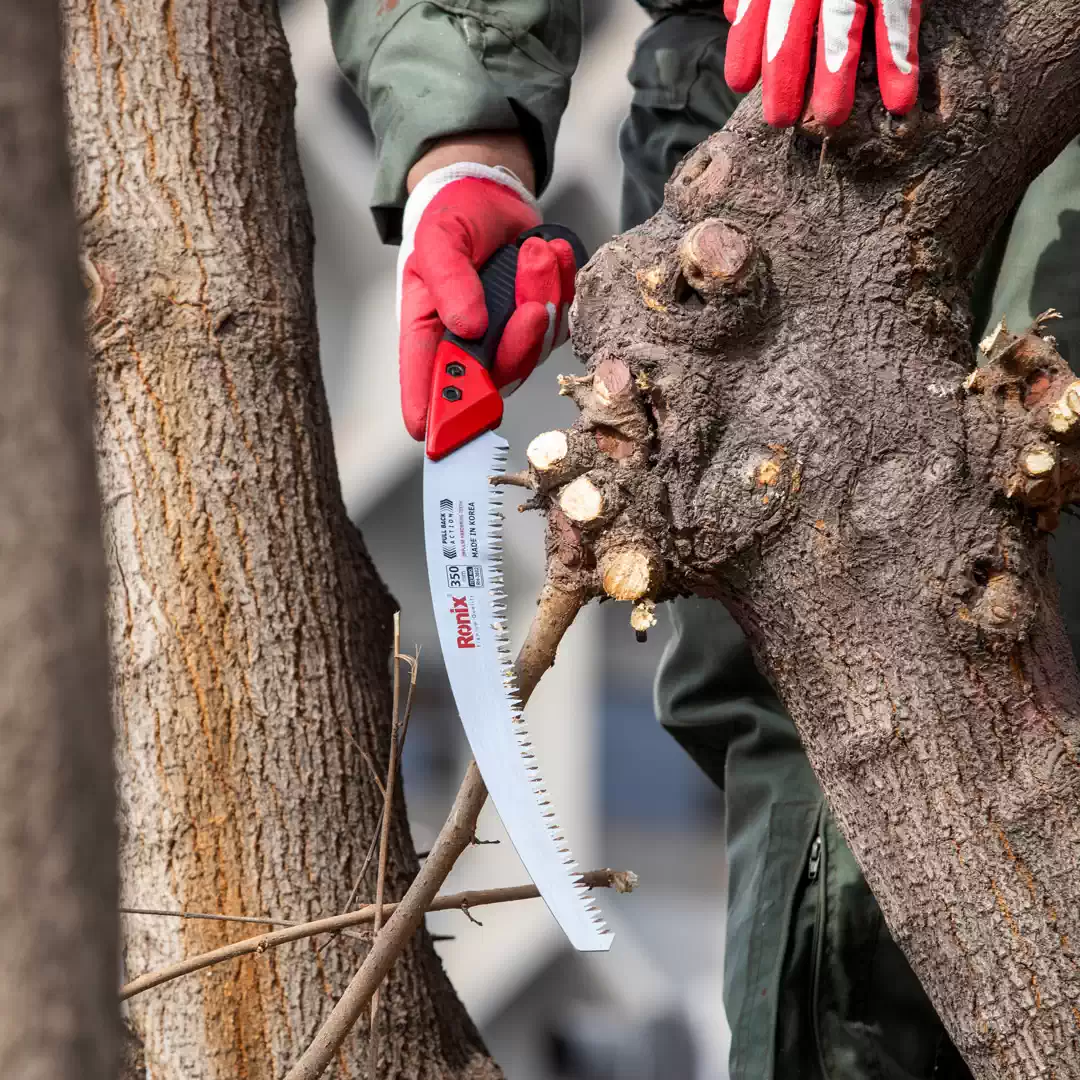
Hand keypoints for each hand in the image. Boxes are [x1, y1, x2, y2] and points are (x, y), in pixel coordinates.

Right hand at [397, 164, 575, 440]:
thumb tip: (467, 327)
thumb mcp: (439, 239)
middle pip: (494, 375)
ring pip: (534, 349)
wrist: (492, 194)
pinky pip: (561, 324)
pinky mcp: (539, 325)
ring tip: (535, 251)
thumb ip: (448, 281)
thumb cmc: (452, 218)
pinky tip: (553, 253)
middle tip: (530, 304)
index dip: (433, 411)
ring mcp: (506, 338)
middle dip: (518, 342)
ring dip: (542, 297)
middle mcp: (468, 343)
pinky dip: (562, 285)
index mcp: (430, 328)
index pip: (429, 378)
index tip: (434, 436)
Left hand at [723, 0, 921, 126]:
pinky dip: (899, 60)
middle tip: (780, 120)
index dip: (745, 42)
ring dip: (836, 75)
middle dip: (784, 75)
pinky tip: (900, 99)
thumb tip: (733, 13)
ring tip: (831, 118)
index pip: (756, 6)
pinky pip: (898, 16)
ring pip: (841, 26)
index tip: (740, 82)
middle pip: (792, 25)